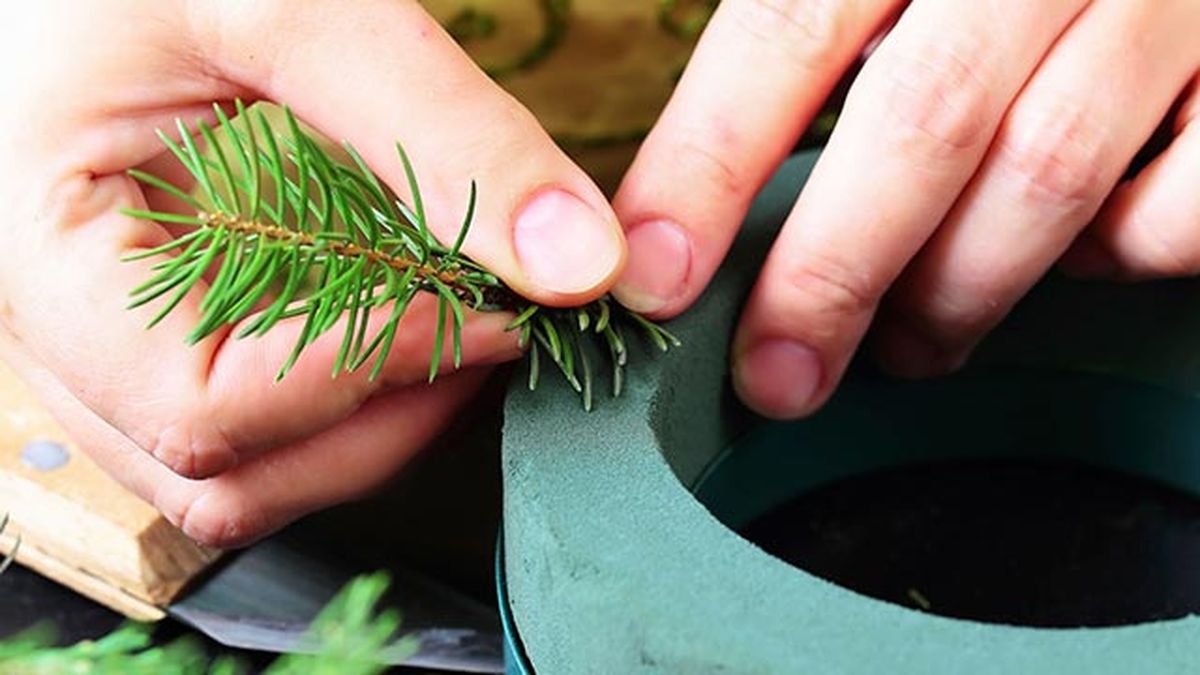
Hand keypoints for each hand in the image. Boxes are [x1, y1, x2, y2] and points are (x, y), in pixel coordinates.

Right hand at [0, 0, 624, 546]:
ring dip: (375, 426)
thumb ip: (436, 126)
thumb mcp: (288, 4)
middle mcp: (60, 327)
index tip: (486, 313)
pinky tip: (419, 321)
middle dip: (386, 423)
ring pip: (246, 472)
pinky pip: (257, 421)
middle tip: (497, 332)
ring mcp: (110, 340)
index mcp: (42, 251)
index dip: (362, 377)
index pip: (198, 408)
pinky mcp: (166, 326)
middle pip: (228, 474)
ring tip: (465, 331)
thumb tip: (578, 261)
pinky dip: (352, 396)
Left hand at [613, 0, 1199, 417]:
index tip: (654, 276)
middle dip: (831, 273)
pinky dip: (1117, 257)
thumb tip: (689, 194)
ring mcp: (1163, 5)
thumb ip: (813, 40)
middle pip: (918, 122)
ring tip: (904, 348)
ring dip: (956, 292)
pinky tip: (1076, 260)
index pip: (786, 31)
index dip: (709, 162)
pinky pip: (1176, 207)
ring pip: (1045, 172)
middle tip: (777, 377)